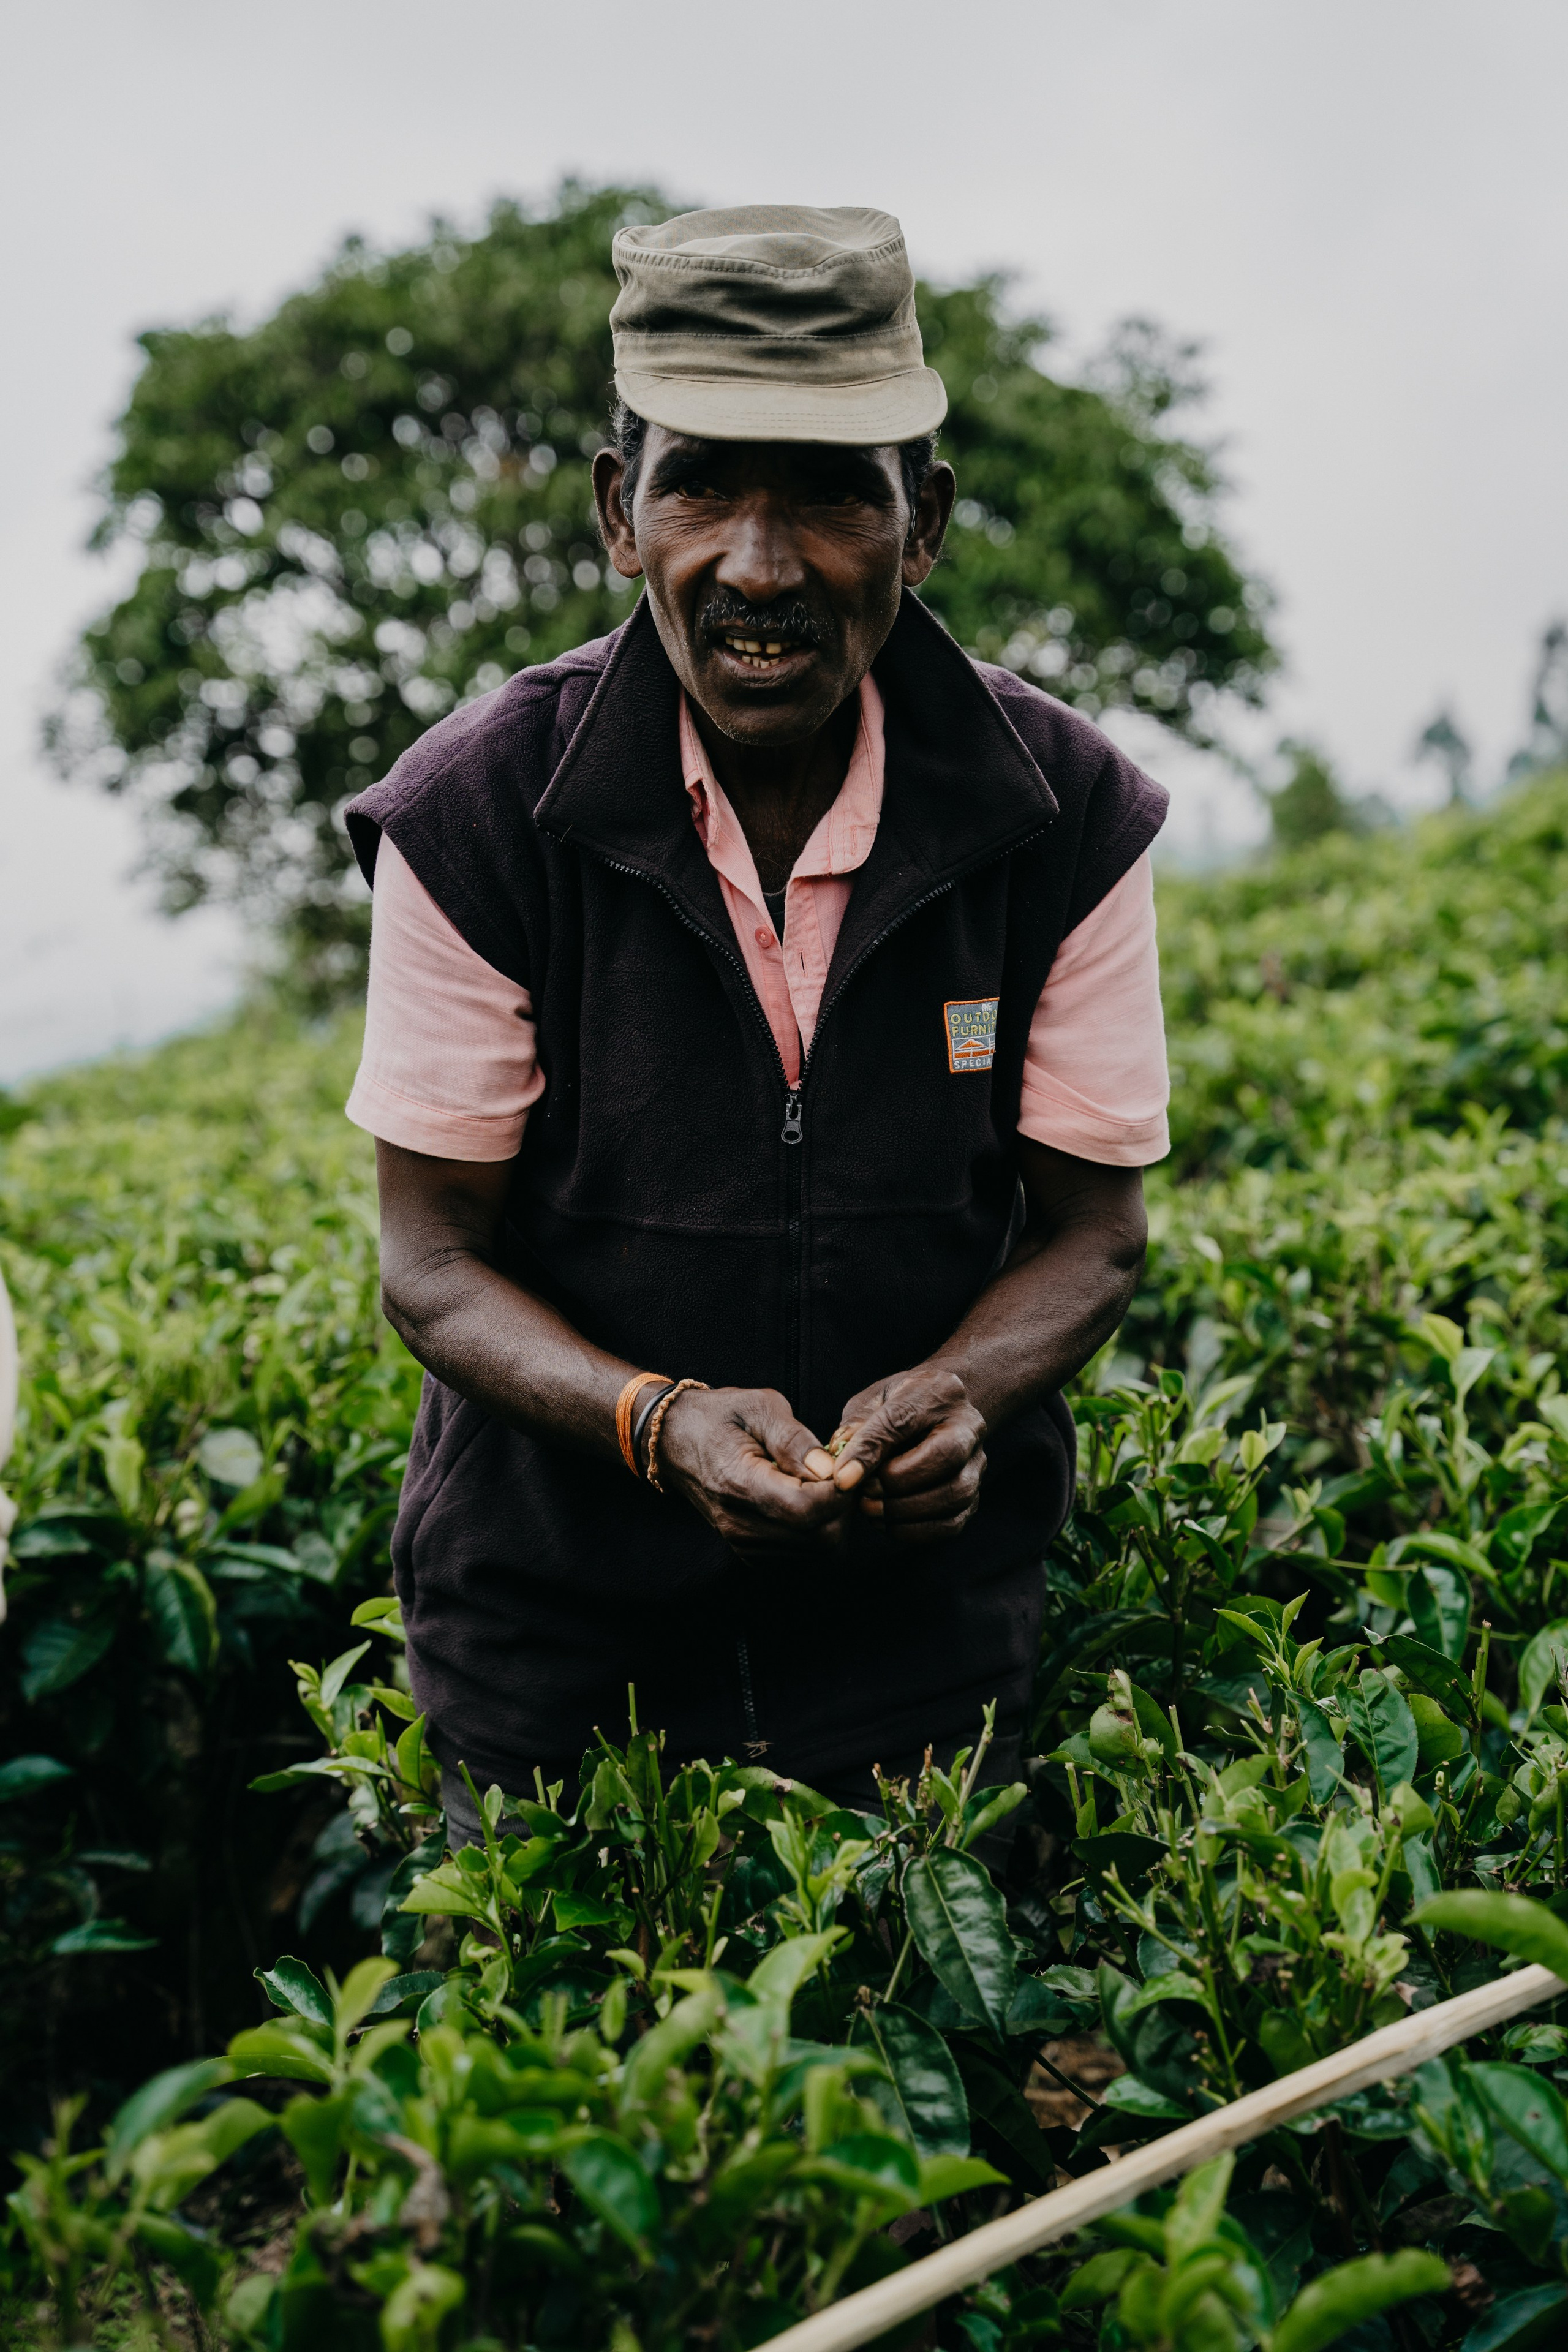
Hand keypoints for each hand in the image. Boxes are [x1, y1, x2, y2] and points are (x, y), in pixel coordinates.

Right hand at [652, 1385, 851, 1559]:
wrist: (676, 1440)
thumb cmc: (720, 1417)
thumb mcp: (758, 1406)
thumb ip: (794, 1438)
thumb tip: (829, 1469)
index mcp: (738, 1483)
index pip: (806, 1509)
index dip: (838, 1491)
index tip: (842, 1465)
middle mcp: (738, 1524)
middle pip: (820, 1538)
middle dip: (842, 1506)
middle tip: (836, 1473)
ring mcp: (743, 1543)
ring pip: (818, 1552)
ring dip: (832, 1520)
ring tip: (819, 1485)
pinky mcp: (750, 1552)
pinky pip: (805, 1555)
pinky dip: (817, 1531)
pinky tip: (806, 1501)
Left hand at [810, 1367, 986, 1547]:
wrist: (936, 1413)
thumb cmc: (897, 1406)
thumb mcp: (872, 1402)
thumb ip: (856, 1428)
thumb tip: (841, 1468)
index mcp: (939, 1391)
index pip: (903, 1419)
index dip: (869, 1451)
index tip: (841, 1477)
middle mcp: (968, 1426)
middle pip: (945, 1457)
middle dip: (897, 1483)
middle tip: (863, 1494)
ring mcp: (977, 1462)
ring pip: (955, 1494)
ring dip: (906, 1511)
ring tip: (871, 1510)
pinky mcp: (975, 1493)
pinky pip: (954, 1522)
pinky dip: (917, 1531)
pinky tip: (889, 1523)